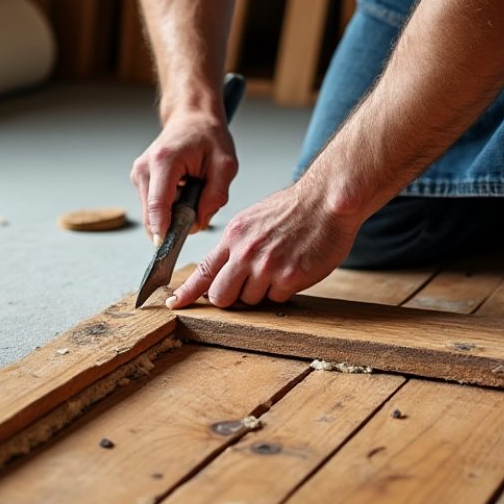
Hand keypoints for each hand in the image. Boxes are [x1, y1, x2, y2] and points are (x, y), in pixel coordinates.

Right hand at [130, 114, 236, 242]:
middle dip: (173, 224)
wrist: (192, 118)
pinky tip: (182, 194)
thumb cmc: (209, 137)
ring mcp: (139, 174)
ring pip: (150, 214)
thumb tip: (199, 224)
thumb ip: (216, 196)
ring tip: (191, 197)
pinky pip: (152, 206)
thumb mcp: (225, 164)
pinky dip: (167, 208)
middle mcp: (145, 168)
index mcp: (164, 161)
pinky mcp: (139, 179)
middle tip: (198, 215)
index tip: (166, 250)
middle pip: (151, 215)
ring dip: (171, 216)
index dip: (162, 230)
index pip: (157, 204)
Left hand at [166, 180, 362, 307]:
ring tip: (279, 266)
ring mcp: (266, 266)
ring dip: (263, 291)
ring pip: (251, 300)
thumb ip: (235, 244)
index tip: (176, 303)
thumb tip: (222, 267)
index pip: (203, 271)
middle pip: (221, 296)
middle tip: (247, 285)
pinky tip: (294, 268)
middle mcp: (245, 252)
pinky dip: (284, 290)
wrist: (327, 200)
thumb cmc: (294, 209)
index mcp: (233, 236)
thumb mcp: (252, 220)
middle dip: (231, 297)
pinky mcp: (289, 278)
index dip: (188, 292)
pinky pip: (277, 299)